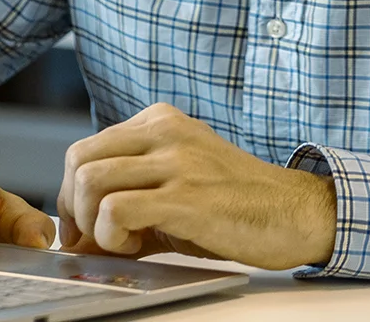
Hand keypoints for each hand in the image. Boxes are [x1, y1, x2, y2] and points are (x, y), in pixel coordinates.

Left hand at [57, 103, 335, 269]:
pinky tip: (138, 247)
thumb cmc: (237, 204)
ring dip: (94, 225)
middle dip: (74, 209)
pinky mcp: (187, 197)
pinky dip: (112, 236)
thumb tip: (79, 233)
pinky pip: (118, 210)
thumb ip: (130, 196)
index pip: (85, 149)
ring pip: (92, 182)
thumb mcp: (178, 184)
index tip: (82, 229)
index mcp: (159, 122)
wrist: (298, 213)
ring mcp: (177, 162)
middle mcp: (164, 132)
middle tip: (93, 240)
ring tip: (124, 244)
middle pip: (79, 161)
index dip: (72, 195)